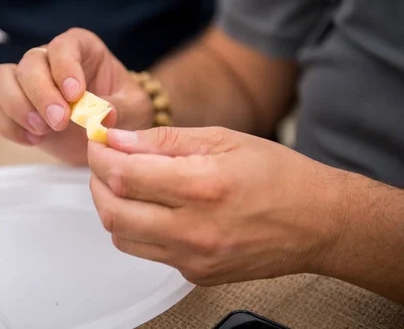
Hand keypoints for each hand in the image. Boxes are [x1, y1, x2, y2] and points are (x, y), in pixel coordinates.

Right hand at [0, 28, 151, 164]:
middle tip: (59, 122)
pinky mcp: (13, 107)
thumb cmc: (124, 112)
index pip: (64, 46)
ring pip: (2, 79)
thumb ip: (120, 107)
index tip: (75, 94)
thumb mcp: (134, 109)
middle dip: (41, 93)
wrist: (107, 135)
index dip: (65, 67)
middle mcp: (49, 59)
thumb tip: (102, 114)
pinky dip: (8, 126)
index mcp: (81, 49)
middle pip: (29, 63)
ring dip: (17, 106)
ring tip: (42, 131)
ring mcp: (27, 82)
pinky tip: (33, 140)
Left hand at [87, 126, 347, 285]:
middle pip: (113, 212)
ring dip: (112, 207)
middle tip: (104, 163)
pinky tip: (152, 208)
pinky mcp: (196, 274)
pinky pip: (147, 252)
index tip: (98, 143)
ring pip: (122, 237)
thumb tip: (119, 139)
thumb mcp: (223, 140)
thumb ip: (165, 141)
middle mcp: (195, 229)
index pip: (125, 174)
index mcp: (202, 186)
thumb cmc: (279, 176)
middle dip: (96, 182)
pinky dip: (137, 228)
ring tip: (126, 184)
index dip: (100, 156)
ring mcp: (194, 258)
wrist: (318, 223)